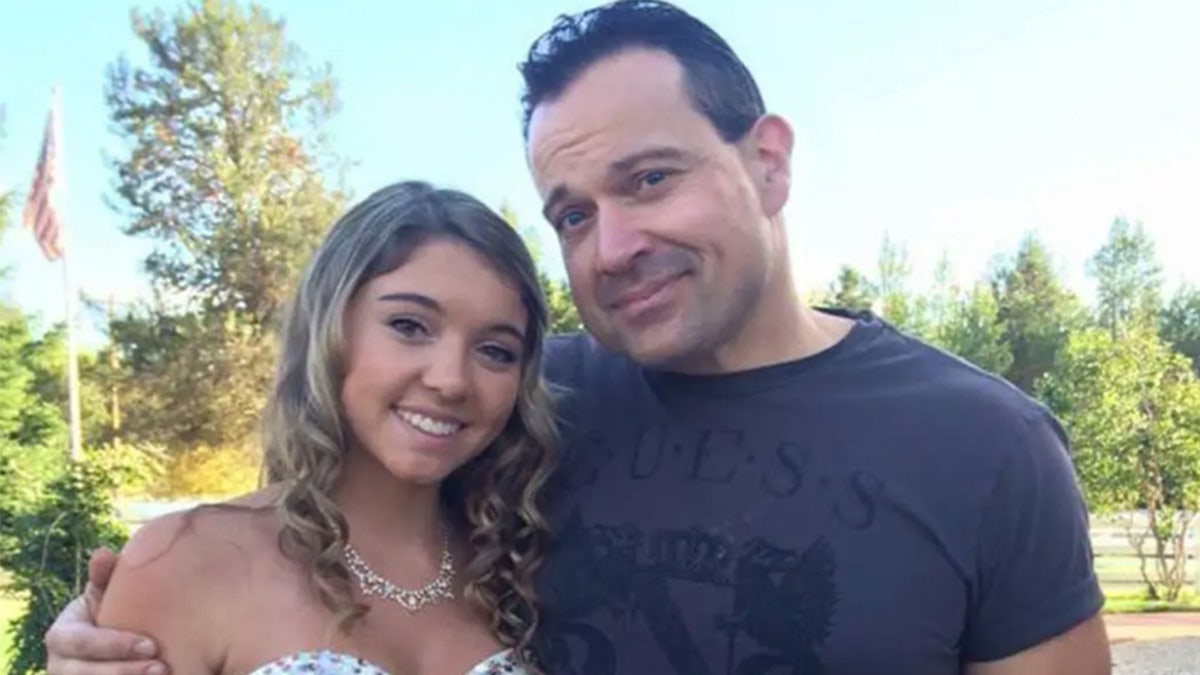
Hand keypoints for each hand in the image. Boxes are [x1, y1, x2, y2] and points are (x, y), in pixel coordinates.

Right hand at [44, 548, 166, 674]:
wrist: (108, 640)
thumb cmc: (108, 611)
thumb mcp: (104, 593)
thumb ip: (105, 576)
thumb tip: (102, 553)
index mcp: (60, 636)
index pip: (80, 643)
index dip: (112, 645)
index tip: (150, 644)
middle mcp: (59, 665)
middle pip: (85, 674)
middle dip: (123, 671)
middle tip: (161, 667)